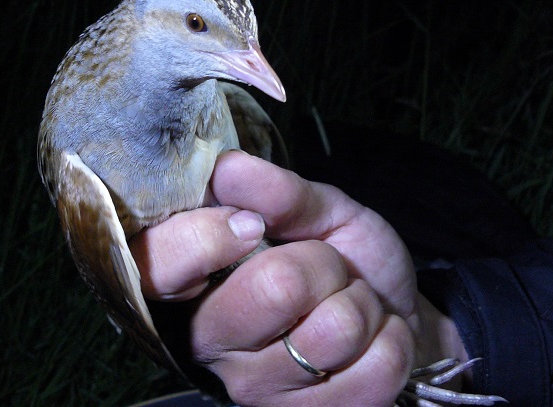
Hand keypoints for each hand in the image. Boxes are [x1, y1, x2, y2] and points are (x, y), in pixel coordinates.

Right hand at [129, 151, 468, 405]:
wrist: (393, 315)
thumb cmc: (342, 257)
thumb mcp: (317, 210)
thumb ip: (277, 192)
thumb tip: (227, 168)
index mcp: (190, 283)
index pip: (159, 267)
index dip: (206, 238)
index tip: (251, 225)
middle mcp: (207, 342)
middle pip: (273, 290)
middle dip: (321, 265)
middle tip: (323, 268)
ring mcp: (254, 390)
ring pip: (333, 332)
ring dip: (359, 304)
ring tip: (347, 303)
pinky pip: (374, 371)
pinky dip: (389, 342)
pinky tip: (370, 340)